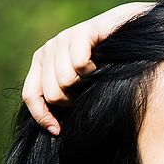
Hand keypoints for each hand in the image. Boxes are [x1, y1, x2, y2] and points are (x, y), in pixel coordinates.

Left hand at [22, 2, 150, 134]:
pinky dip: (93, 70)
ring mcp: (63, 39)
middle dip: (74, 101)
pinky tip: (101, 62)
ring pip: (65, 81)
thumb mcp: (83, 87)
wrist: (133, 33)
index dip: (43, 117)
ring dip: (87, 84)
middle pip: (52, 94)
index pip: (30, 95)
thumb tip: (55, 130)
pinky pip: (78, 64)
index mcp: (42, 64)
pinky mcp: (81, 32)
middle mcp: (48, 50)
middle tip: (90, 92)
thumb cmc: (110, 64)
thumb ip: (66, 100)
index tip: (59, 131)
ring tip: (96, 75)